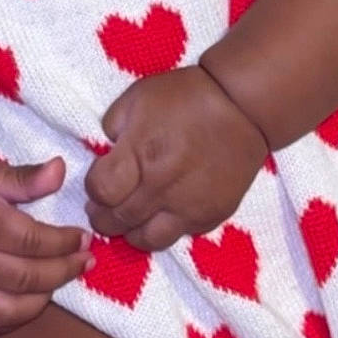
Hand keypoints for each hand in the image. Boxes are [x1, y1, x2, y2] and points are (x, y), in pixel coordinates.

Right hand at [0, 154, 91, 335]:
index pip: (32, 241)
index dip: (64, 242)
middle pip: (28, 277)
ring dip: (47, 294)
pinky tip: (36, 295)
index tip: (84, 237)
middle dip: (65, 269)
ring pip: (15, 308)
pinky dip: (21, 315)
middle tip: (85, 259)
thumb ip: (27, 177)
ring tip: (64, 275)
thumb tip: (61, 169)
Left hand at [84, 68, 267, 251]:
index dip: (93, 188)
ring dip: (132, 232)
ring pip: (147, 241)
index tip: (99, 179)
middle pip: (118, 221)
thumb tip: (107, 154)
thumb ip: (112, 128)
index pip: (101, 192)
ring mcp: (189, 207)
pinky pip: (180, 236)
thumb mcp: (137, 97)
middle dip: (104, 216)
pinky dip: (166, 228)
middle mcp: (162, 187)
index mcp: (140, 154)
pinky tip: (163, 212)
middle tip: (103, 208)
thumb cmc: (187, 96)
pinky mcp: (212, 216)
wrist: (244, 106)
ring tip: (131, 218)